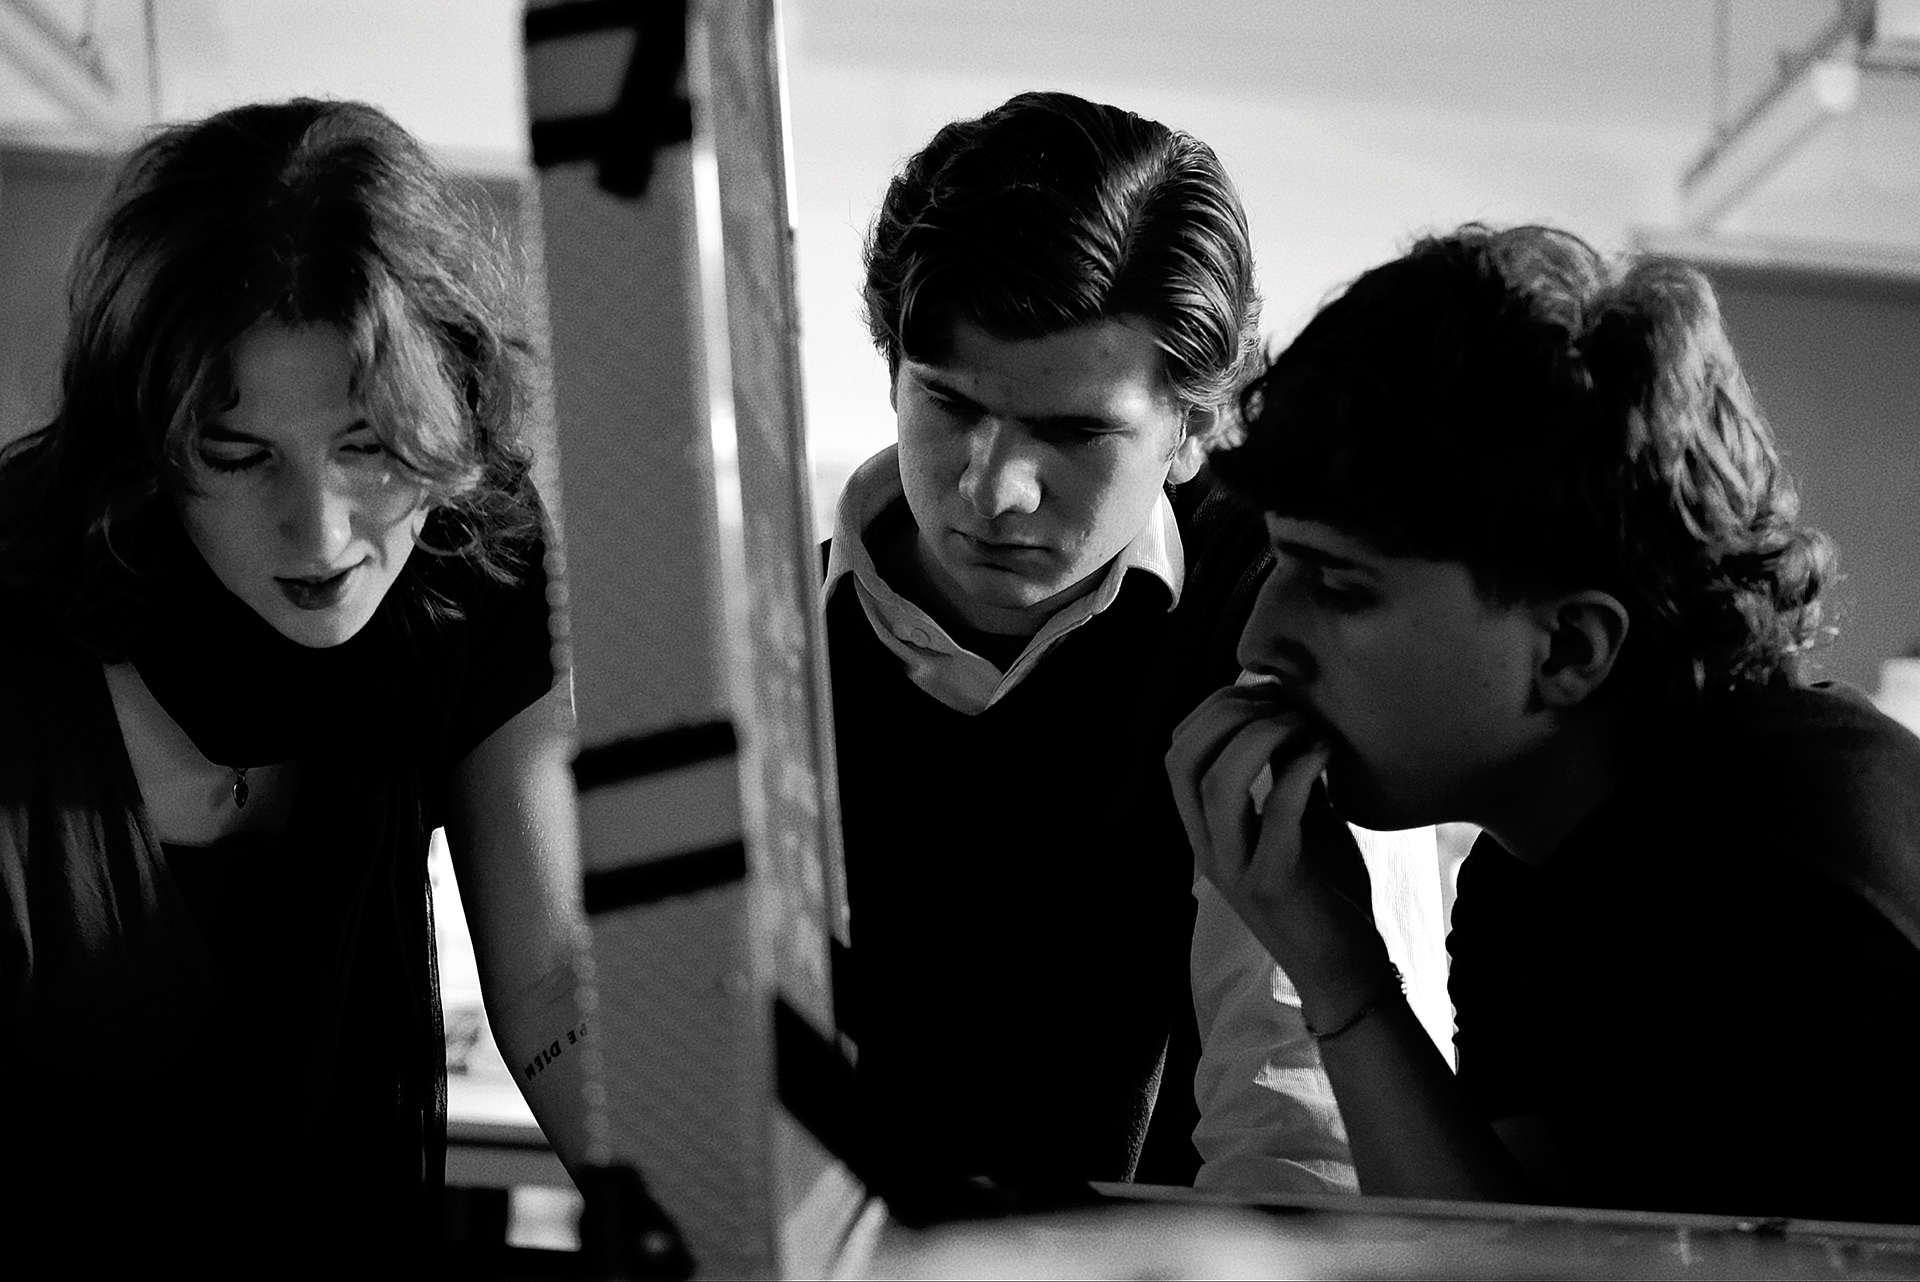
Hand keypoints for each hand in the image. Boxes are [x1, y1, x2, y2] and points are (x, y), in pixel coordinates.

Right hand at [1165, 685, 1373, 978]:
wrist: (1346, 969)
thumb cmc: (1326, 892)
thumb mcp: (1303, 821)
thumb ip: (1288, 774)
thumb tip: (1296, 712)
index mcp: (1206, 828)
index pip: (1178, 752)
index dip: (1214, 708)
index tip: (1265, 691)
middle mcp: (1208, 846)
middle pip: (1184, 760)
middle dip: (1228, 714)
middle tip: (1282, 702)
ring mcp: (1235, 867)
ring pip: (1217, 784)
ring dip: (1260, 737)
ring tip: (1302, 722)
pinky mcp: (1273, 884)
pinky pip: (1276, 814)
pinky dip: (1300, 770)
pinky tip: (1326, 751)